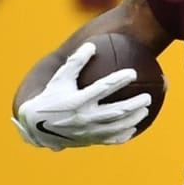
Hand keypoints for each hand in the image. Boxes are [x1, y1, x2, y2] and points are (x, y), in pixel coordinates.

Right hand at [13, 41, 150, 150]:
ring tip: (145, 111)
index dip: (119, 80)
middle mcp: (84, 117)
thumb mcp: (60, 78)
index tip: (133, 73)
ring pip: (116, 127)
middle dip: (135, 104)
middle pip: (116, 111)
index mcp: (78, 100)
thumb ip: (76, 62)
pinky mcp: (88, 141)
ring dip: (133, 119)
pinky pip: (109, 140)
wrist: (36, 126)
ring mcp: (87, 132)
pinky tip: (132, 130)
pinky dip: (122, 135)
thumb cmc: (50, 97)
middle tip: (147, 97)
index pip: (103, 88)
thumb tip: (91, 44)